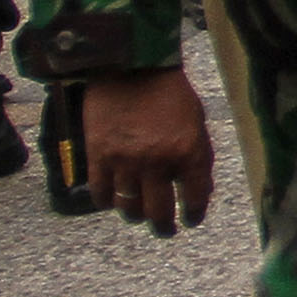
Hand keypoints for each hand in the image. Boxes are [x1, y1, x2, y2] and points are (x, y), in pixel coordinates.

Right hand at [80, 67, 214, 236]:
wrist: (130, 66)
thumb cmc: (169, 92)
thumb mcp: (196, 122)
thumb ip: (198, 157)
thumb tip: (199, 190)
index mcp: (188, 151)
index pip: (195, 198)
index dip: (194, 214)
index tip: (191, 220)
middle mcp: (157, 162)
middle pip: (159, 212)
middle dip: (164, 226)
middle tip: (165, 230)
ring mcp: (125, 161)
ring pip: (129, 208)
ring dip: (136, 215)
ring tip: (139, 214)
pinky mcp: (98, 156)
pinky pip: (102, 194)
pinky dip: (108, 202)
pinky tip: (114, 200)